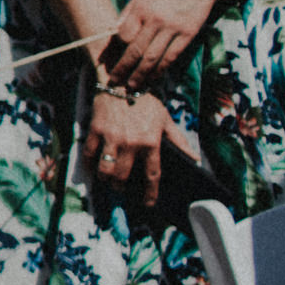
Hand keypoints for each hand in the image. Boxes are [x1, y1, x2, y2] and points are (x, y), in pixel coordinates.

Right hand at [83, 89, 198, 211]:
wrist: (121, 81)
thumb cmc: (145, 101)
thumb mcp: (165, 119)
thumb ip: (179, 141)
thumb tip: (195, 159)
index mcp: (151, 142)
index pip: (152, 175)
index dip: (150, 193)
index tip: (148, 203)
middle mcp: (131, 143)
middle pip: (123, 177)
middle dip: (121, 188)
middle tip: (121, 189)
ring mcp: (112, 138)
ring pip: (105, 170)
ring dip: (106, 180)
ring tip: (108, 180)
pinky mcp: (96, 131)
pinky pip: (89, 154)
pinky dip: (89, 164)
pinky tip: (93, 167)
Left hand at [102, 0, 219, 92]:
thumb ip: (128, 14)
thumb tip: (112, 33)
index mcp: (142, 8)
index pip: (124, 35)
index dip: (116, 50)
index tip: (109, 60)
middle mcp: (157, 20)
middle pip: (137, 50)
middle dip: (124, 68)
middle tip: (115, 81)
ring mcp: (174, 28)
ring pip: (154, 57)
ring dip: (142, 74)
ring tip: (132, 86)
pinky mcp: (188, 35)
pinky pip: (172, 56)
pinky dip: (161, 69)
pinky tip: (153, 78)